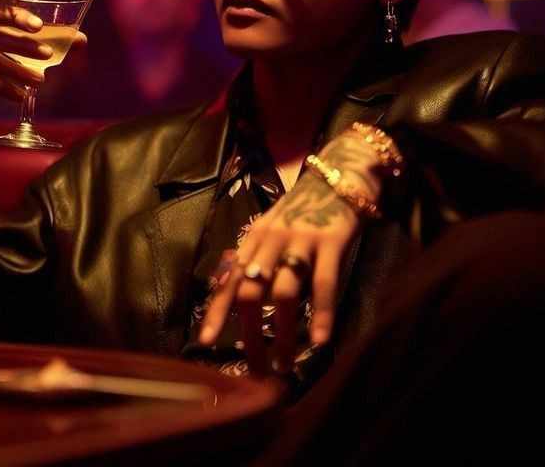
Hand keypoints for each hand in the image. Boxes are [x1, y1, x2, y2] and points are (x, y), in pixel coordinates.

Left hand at [198, 129, 382, 376]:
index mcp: (254, 238)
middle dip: (250, 332)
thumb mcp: (273, 230)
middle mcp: (271, 239)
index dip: (216, 310)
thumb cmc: (303, 210)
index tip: (205, 342)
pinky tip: (321, 340)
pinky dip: (321, 314)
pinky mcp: (331, 241)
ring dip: (282, 332)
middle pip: (251, 291)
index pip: (229, 278)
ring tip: (284, 363)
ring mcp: (301, 240)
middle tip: (255, 366)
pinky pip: (323, 283)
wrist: (338, 177)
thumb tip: (243, 301)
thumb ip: (258, 258)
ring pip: (283, 293)